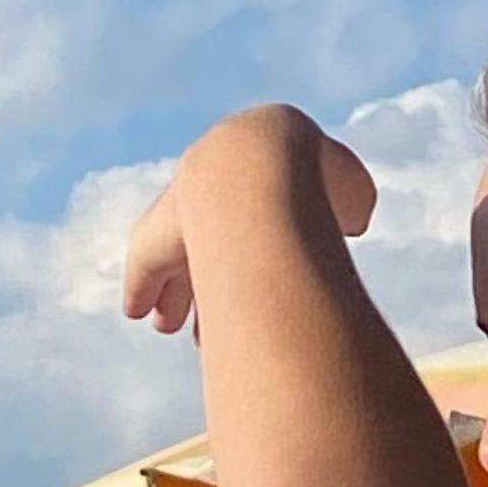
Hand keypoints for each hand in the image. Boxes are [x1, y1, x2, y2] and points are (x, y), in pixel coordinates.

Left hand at [122, 105, 377, 335]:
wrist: (271, 161)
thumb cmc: (323, 179)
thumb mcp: (349, 195)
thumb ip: (345, 212)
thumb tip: (350, 223)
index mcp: (259, 172)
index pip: (251, 219)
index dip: (256, 254)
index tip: (261, 286)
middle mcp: (213, 188)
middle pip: (205, 238)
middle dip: (202, 276)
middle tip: (203, 312)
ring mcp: (181, 209)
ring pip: (172, 255)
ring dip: (172, 292)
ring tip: (166, 326)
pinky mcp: (155, 234)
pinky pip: (145, 263)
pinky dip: (142, 287)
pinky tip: (137, 311)